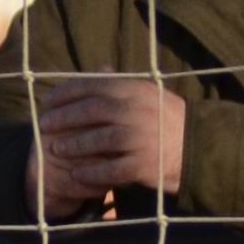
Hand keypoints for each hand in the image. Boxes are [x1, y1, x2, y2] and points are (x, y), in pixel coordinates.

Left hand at [34, 75, 187, 211]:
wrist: (200, 148)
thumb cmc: (166, 120)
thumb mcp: (149, 96)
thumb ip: (123, 86)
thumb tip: (97, 69)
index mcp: (139, 91)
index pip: (96, 86)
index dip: (67, 92)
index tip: (47, 100)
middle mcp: (141, 111)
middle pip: (94, 110)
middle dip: (64, 117)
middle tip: (43, 125)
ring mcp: (144, 138)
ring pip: (100, 139)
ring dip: (74, 144)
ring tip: (55, 148)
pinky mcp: (146, 164)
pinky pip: (111, 169)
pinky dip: (91, 172)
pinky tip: (76, 174)